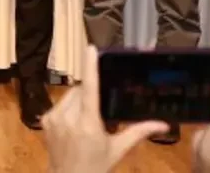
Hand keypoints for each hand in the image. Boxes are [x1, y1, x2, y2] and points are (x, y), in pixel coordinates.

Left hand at [43, 45, 168, 172]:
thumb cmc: (96, 166)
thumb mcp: (118, 149)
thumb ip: (139, 132)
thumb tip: (164, 125)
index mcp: (88, 123)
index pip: (89, 89)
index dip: (90, 66)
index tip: (90, 48)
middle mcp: (68, 117)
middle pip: (80, 90)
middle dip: (90, 94)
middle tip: (99, 110)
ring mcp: (54, 118)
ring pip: (69, 96)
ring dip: (79, 101)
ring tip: (86, 119)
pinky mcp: (45, 120)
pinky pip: (60, 104)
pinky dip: (68, 108)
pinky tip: (74, 124)